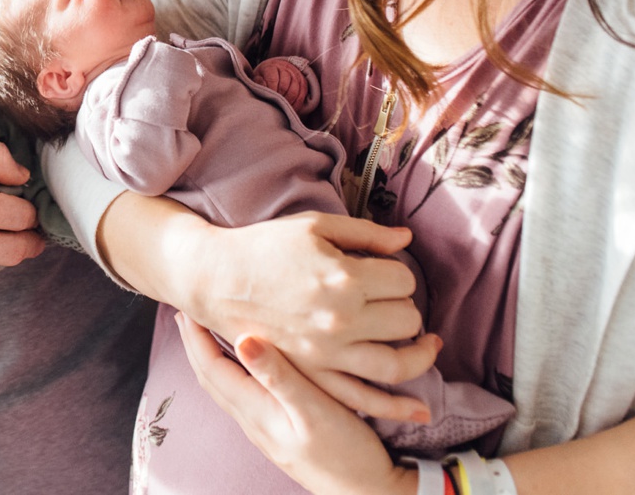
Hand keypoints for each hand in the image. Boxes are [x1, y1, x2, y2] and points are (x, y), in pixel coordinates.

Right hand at [127, 203, 437, 419]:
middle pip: (406, 318)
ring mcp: (327, 352)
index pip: (403, 279)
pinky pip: (365, 398)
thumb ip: (365, 232)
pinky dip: (397, 407)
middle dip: (403, 304)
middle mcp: (341, 318)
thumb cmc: (262, 246)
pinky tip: (419, 407)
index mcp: (344, 276)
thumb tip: (406, 238)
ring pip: (398, 363)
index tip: (382, 269)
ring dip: (416, 353)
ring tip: (420, 343)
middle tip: (387, 298)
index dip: (397, 271)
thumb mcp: (314, 225)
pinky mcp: (313, 373)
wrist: (214, 278)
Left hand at [177, 313, 417, 494]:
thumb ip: (279, 376)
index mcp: (255, 411)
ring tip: (205, 331)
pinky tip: (242, 362)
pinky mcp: (277, 431)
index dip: (195, 336)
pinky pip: (240, 392)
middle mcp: (252, 420)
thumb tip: (242, 339)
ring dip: (209, 356)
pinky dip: (230, 369)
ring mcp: (263, 428)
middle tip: (186, 310)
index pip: (211, 367)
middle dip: (194, 343)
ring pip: (223, 385)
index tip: (186, 305)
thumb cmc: (346, 454)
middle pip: (210, 376)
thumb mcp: (314, 412)